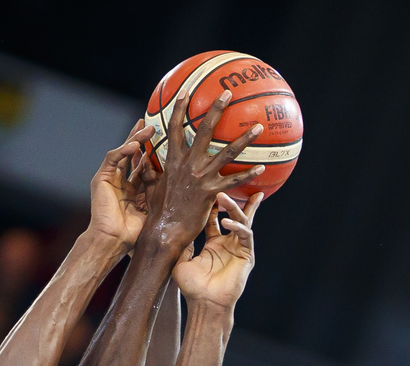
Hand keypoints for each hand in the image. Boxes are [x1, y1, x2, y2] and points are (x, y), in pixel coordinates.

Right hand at [88, 120, 154, 249]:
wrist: (114, 241)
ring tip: (148, 129)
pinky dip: (124, 150)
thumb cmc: (137, 233)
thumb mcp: (155, 209)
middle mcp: (121, 180)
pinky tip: (135, 145)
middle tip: (154, 125)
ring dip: (135, 139)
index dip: (153, 152)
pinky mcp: (100, 178)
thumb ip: (165, 197)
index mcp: (134, 189)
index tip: (166, 141)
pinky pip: (113, 159)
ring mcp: (110, 178)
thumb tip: (191, 190)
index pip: (143, 165)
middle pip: (132, 154)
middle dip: (142, 138)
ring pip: (123, 151)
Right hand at [143, 89, 265, 249]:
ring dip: (244, 139)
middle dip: (216, 109)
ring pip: (226, 153)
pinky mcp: (212, 193)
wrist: (164, 231)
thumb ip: (154, 167)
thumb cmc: (159, 210)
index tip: (186, 90)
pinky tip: (261, 167)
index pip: (174, 126)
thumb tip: (148, 154)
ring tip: (258, 127)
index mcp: (173, 159)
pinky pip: (234, 181)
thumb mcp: (153, 183)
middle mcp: (188, 164)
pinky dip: (248, 174)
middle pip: (203, 130)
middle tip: (228, 92)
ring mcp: (201, 177)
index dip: (179, 107)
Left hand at [173, 192, 260, 309]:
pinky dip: (238, 227)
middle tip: (230, 183)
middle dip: (234, 200)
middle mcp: (227, 245)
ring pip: (241, 221)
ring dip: (234, 208)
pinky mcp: (247, 256)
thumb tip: (174, 224)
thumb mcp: (181, 260)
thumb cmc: (191, 287)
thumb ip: (182, 242)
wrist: (204, 304)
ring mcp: (239, 249)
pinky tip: (227, 222)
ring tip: (224, 197)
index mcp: (213, 245)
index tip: (207, 188)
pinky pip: (245, 236)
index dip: (212, 204)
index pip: (215, 219)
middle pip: (235, 216)